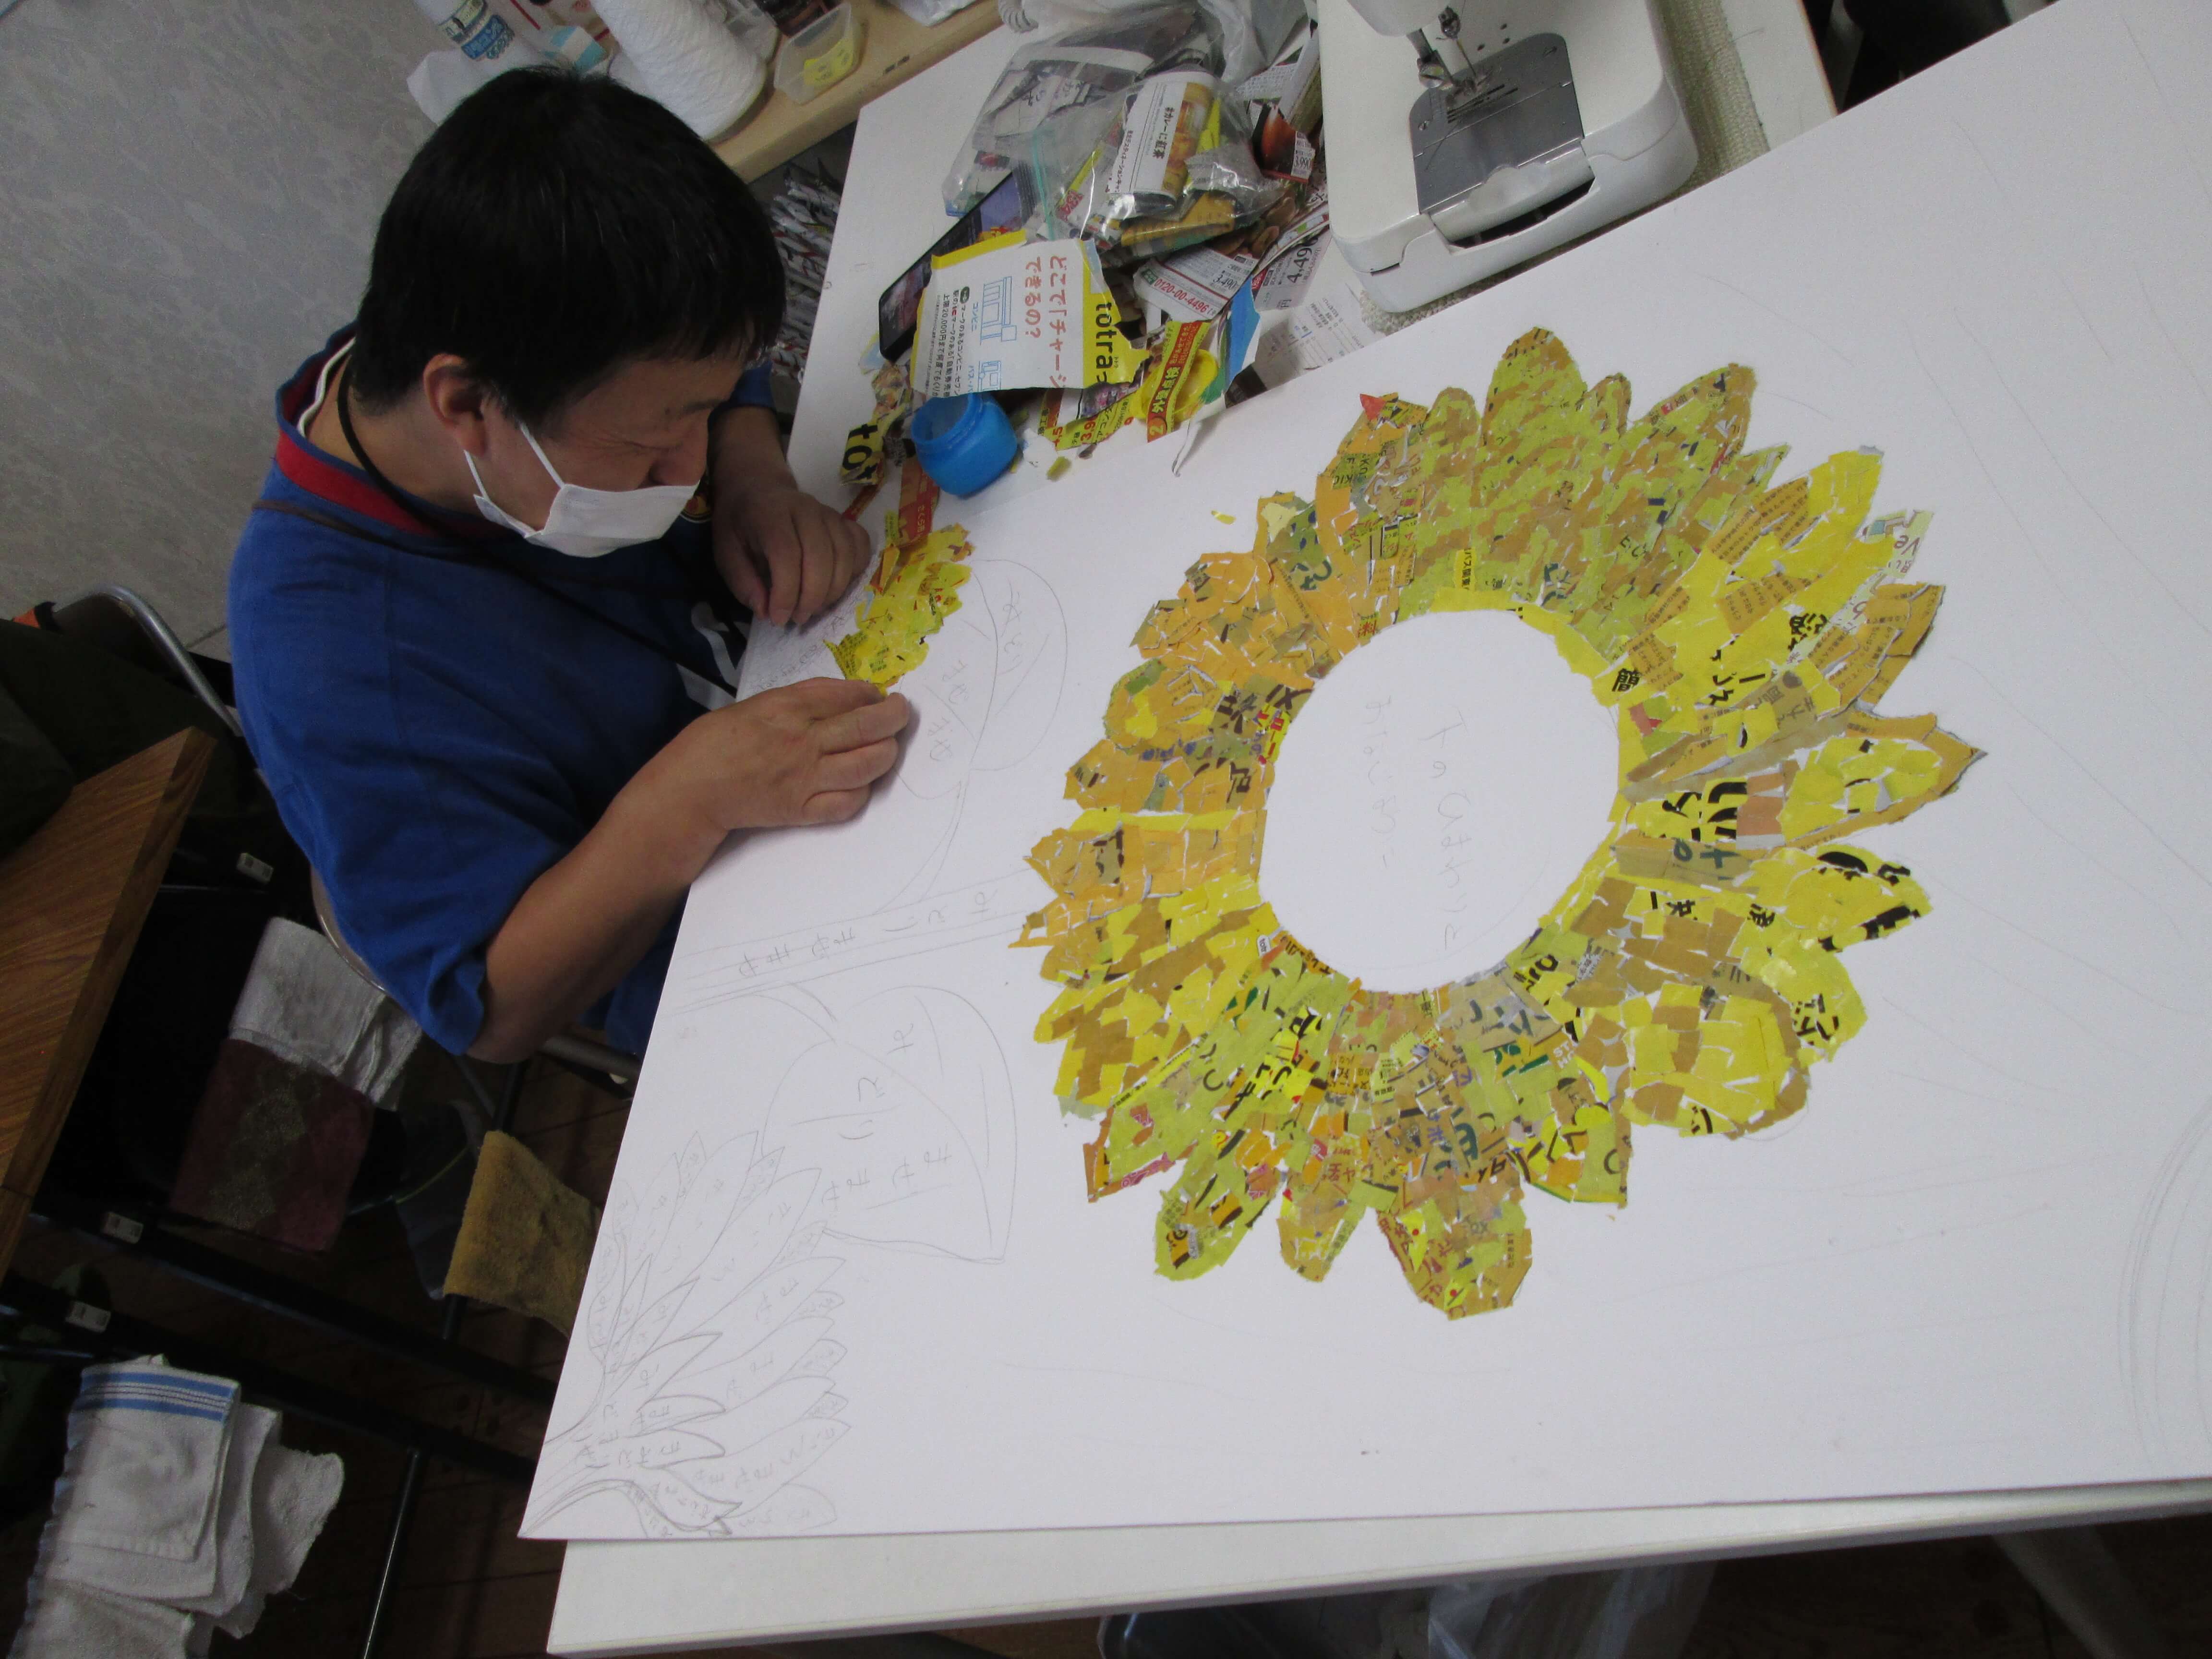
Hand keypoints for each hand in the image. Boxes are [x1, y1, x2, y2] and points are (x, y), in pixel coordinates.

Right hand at [637, 678, 910, 845]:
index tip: (879, 695)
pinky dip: (864, 790)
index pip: (847, 695)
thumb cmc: (719, 741)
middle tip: (901, 713)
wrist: (694, 788)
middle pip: (867, 724)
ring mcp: (805, 777)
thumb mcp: (758, 704)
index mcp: (787, 707)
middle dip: (895, 716)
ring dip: (888, 752)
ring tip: (889, 745)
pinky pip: (849, 802)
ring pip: (868, 763)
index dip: (872, 693)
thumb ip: (801, 699)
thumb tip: (844, 695)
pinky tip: (863, 781)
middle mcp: (802, 740)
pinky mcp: (802, 810)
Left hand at [715, 479, 872, 628]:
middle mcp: (804, 508)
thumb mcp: (725, 553)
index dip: (786, 593)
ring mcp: (828, 513)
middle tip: (798, 618)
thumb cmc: (740, 525)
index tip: (778, 617)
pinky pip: (860, 545)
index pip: (786, 554)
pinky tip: (837, 586)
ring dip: (833, 590)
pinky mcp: (843, 520)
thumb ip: (743, 583)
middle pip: (820, 556)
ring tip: (814, 608)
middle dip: (811, 596)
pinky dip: (855, 570)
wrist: (758, 489)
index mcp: (769, 514)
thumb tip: (766, 611)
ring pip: (845, 554)